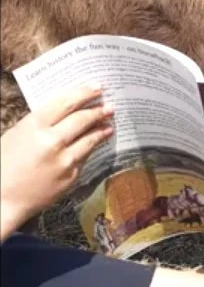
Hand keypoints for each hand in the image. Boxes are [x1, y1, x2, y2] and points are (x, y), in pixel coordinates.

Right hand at [0, 84, 113, 239]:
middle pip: (82, 119)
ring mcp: (64, 160)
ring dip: (102, 128)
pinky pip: (85, 157)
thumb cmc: (4, 164)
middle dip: (99, 110)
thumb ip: (41, 122)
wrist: (2, 199)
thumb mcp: (17, 134)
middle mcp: (52, 141)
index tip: (97, 87)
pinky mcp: (71, 176)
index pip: (66, 102)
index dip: (84, 92)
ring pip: (90, 138)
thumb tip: (66, 111)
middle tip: (109, 105)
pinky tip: (97, 142)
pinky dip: (92, 147)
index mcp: (34, 126)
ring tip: (109, 122)